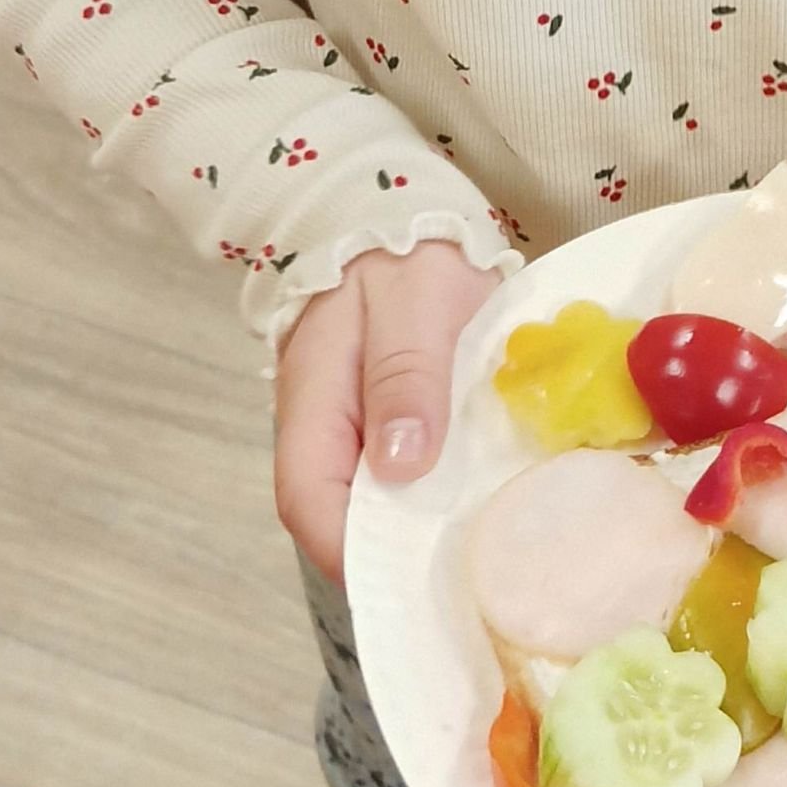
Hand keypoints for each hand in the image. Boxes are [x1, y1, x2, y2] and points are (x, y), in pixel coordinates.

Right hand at [275, 239, 496, 577]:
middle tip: (463, 576)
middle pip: (336, 512)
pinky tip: (478, 499)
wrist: (395, 208)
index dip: (351, 551)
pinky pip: (396, 470)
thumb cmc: (405, 252)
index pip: (307, 499)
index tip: (410, 578)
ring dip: (415, 524)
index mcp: (314, 398)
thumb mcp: (415, 304)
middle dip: (390, 553)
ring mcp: (347, 421)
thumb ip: (406, 378)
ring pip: (368, 496)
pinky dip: (432, 491)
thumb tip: (399, 467)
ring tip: (479, 548)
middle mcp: (320, 423)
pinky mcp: (381, 415)